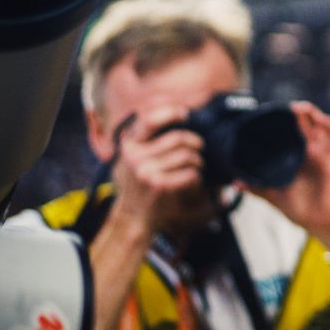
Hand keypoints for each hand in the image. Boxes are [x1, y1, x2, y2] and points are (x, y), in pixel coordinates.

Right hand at [108, 105, 210, 239]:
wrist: (132, 217)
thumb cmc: (138, 185)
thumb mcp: (132, 159)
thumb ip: (145, 140)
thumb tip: (172, 113)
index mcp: (129, 146)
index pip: (150, 120)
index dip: (170, 112)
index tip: (185, 114)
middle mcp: (135, 156)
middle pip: (179, 138)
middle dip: (196, 143)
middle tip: (199, 149)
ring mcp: (146, 171)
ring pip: (188, 156)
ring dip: (198, 162)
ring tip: (195, 168)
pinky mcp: (160, 185)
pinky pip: (191, 173)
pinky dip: (197, 177)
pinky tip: (192, 182)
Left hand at [244, 102, 329, 250]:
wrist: (321, 224)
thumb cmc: (301, 209)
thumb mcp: (274, 196)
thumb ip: (257, 188)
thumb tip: (236, 183)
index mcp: (298, 160)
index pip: (294, 136)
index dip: (288, 124)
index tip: (277, 113)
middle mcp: (311, 156)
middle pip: (308, 129)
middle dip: (301, 116)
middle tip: (290, 107)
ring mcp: (323, 157)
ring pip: (322, 131)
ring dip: (315, 118)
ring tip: (304, 108)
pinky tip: (321, 119)